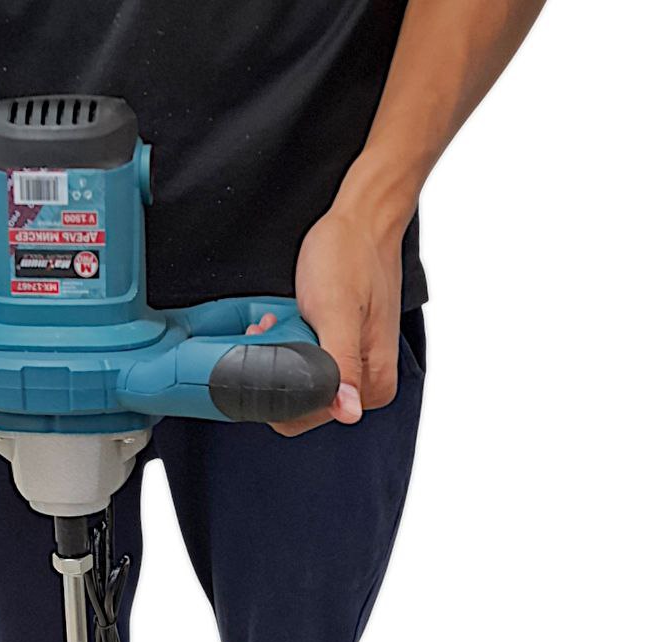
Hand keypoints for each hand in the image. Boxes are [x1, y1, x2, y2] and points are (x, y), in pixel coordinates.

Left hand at [259, 201, 404, 436]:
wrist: (363, 221)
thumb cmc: (351, 257)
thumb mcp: (337, 312)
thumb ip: (341, 366)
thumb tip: (348, 413)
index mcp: (374, 384)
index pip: (310, 417)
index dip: (280, 390)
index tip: (272, 351)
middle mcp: (367, 384)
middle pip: (304, 405)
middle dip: (279, 372)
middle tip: (271, 331)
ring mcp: (354, 369)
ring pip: (301, 385)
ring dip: (280, 358)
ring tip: (276, 324)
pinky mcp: (342, 352)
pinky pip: (306, 366)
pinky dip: (288, 348)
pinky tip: (283, 323)